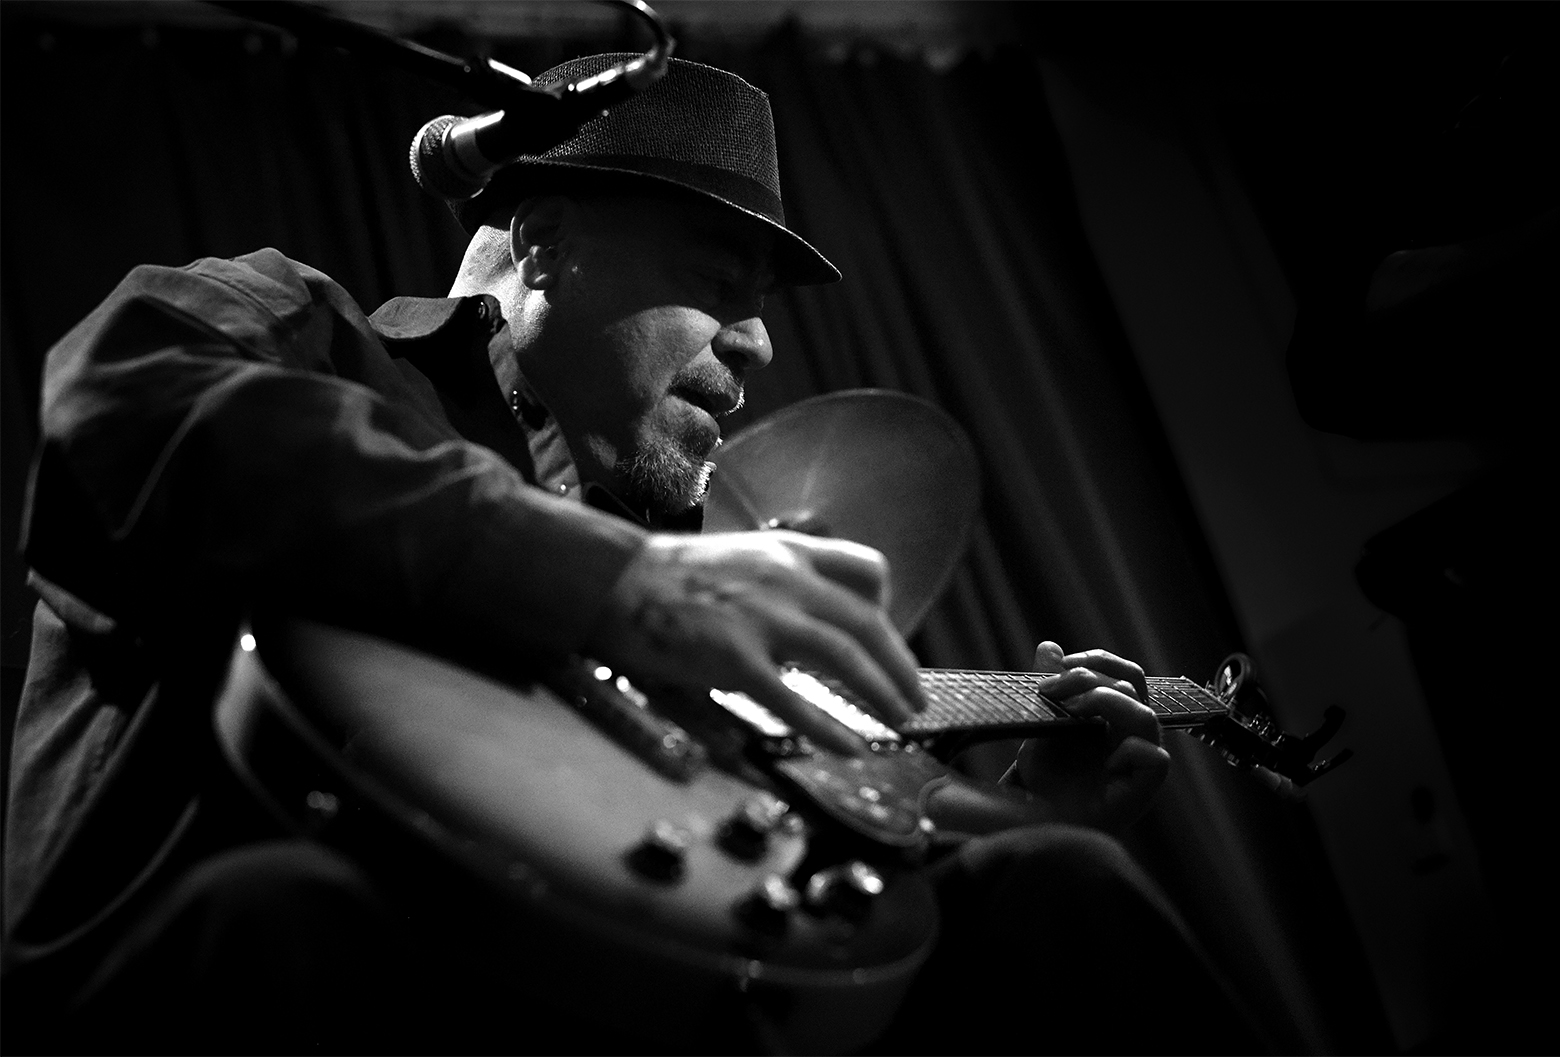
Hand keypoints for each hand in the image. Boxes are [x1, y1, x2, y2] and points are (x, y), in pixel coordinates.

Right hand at [585, 531, 925, 754]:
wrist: (609, 579)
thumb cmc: (666, 578)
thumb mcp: (738, 559)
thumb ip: (779, 584)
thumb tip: (809, 630)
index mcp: (787, 553)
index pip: (866, 569)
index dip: (888, 607)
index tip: (889, 637)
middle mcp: (784, 579)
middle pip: (865, 622)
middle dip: (900, 665)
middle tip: (916, 699)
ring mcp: (760, 617)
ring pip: (843, 656)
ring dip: (880, 692)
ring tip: (899, 721)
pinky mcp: (731, 655)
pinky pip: (791, 698)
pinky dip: (826, 727)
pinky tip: (848, 749)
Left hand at [1014, 641, 1168, 829]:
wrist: (1043, 822)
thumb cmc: (1049, 778)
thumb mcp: (1041, 726)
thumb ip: (1049, 689)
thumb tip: (1048, 646)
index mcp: (1114, 713)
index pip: (1123, 672)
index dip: (1096, 660)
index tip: (1058, 663)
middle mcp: (1132, 731)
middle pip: (1133, 683)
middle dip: (1089, 677)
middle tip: (1050, 689)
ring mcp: (1142, 758)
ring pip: (1145, 715)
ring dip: (1105, 703)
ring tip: (1073, 711)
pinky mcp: (1146, 786)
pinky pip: (1154, 758)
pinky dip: (1126, 752)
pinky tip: (1103, 763)